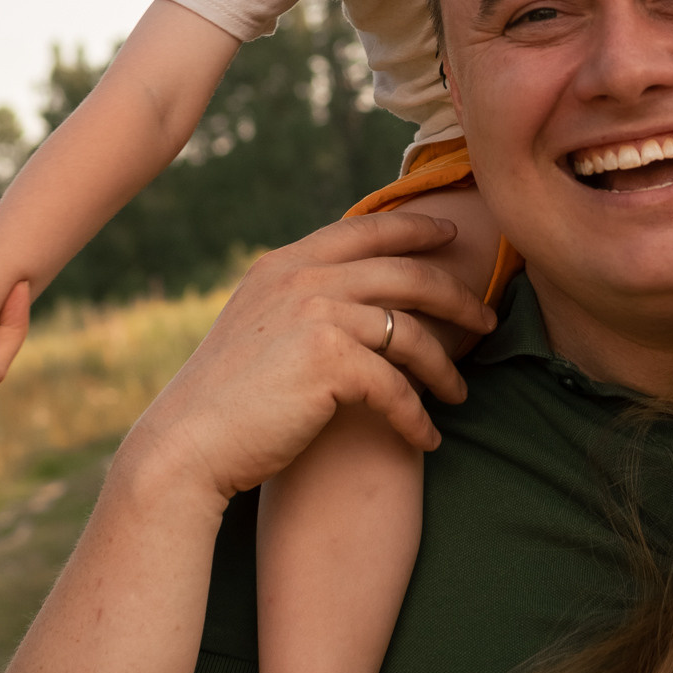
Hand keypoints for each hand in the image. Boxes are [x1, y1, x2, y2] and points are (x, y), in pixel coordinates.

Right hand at [128, 211, 498, 505]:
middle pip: (405, 274)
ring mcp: (315, 314)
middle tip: (487, 318)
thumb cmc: (226, 400)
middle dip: (455, 295)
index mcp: (284, 263)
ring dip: (444, 366)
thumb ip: (300, 301)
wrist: (186, 444)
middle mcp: (301, 277)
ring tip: (460, 393)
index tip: (452, 235)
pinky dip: (416, 416)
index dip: (416, 228)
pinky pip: (396, 386)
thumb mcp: (258, 326)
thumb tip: (353, 300)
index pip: (364, 229)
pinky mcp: (329, 360)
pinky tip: (427, 438)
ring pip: (409, 332)